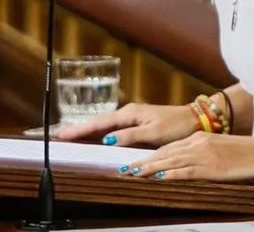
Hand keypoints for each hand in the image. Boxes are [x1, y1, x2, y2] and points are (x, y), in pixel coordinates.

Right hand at [55, 102, 198, 147]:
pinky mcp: (138, 123)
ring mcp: (133, 118)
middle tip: (58, 136)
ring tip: (70, 137)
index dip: (80, 130)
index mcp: (129, 114)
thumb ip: (129, 136)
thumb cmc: (176, 126)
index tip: (62, 134)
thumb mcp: (153, 133)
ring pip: (104, 126)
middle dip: (78, 129)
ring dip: (88, 131)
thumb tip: (107, 140)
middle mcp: (128, 114)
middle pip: (98, 123)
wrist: (194, 119)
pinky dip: (101, 132)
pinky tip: (95, 138)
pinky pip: (113, 128)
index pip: (99, 123)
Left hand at [121, 131, 253, 181]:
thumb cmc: (244, 152)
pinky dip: (170, 174)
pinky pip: (186, 171)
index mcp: (199, 138)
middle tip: (123, 169)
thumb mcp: (218, 147)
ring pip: (170, 161)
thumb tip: (184, 164)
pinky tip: (158, 177)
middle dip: (142, 162)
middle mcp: (197, 143)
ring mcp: (204, 155)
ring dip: (149, 168)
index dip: (149, 156)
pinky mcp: (211, 167)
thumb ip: (200, 153)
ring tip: (132, 174)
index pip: (168, 147)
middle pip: (164, 154)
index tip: (133, 162)